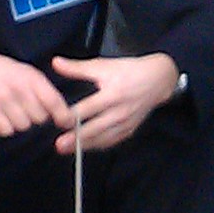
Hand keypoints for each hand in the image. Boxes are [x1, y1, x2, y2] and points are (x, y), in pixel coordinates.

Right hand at [0, 49, 75, 140]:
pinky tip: (0, 117)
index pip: (54, 101)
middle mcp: (19, 86)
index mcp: (32, 77)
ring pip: (23, 126)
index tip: (63, 124)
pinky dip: (4, 127)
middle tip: (25, 111)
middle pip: (40, 119)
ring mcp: (3, 96)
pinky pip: (5, 130)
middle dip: (35, 118)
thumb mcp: (29, 75)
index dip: (62, 116)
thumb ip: (47, 94)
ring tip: (11, 113)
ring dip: (18, 124)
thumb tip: (67, 118)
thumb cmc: (6, 73)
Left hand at [50, 54, 181, 154]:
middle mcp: (120, 112)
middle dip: (77, 138)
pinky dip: (98, 145)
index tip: (57, 121)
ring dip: (85, 145)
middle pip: (95, 128)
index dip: (72, 116)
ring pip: (103, 138)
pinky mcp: (130, 129)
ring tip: (67, 150)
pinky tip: (84, 148)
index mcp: (112, 94)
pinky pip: (112, 141)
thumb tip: (55, 63)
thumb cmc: (128, 71)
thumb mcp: (103, 65)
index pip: (88, 108)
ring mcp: (126, 123)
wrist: (158, 80)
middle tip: (59, 145)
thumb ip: (77, 68)